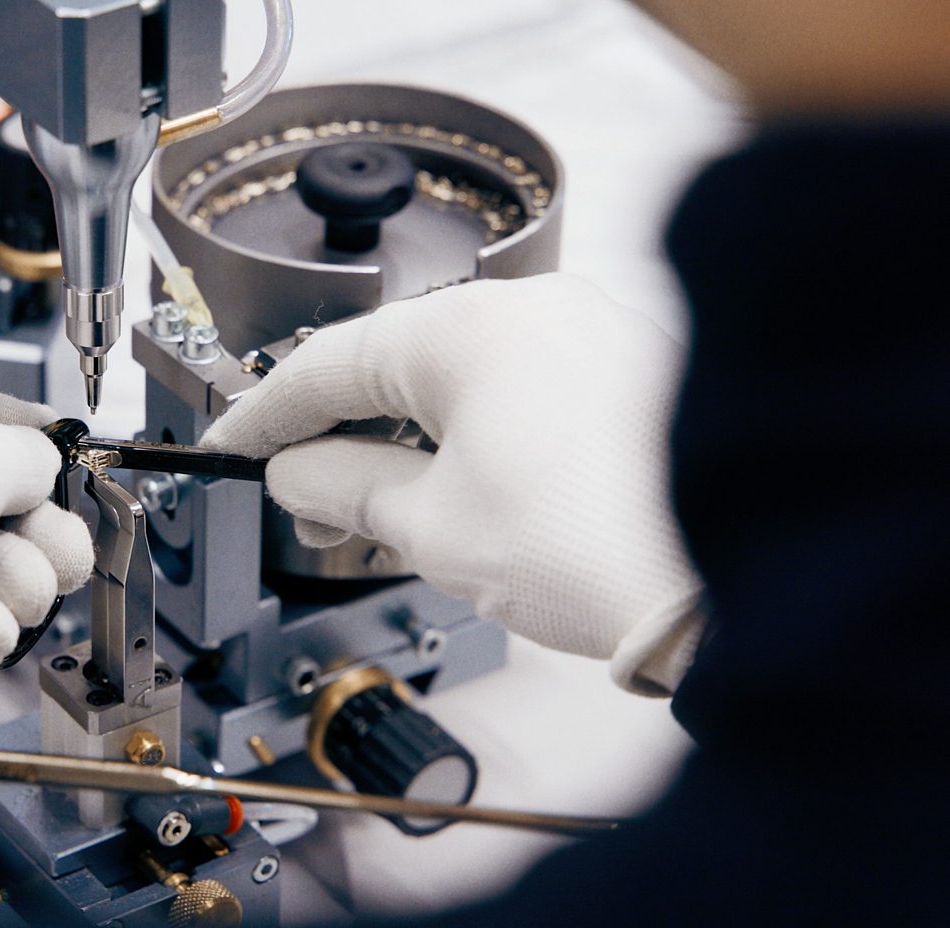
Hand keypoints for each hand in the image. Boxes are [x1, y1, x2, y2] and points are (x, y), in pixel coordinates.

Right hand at [203, 274, 703, 694]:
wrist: (728, 584)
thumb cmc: (593, 543)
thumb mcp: (432, 526)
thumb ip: (344, 488)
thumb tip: (298, 472)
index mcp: (469, 328)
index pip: (330, 363)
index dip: (266, 413)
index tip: (231, 444)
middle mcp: (531, 311)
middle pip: (395, 370)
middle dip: (337, 442)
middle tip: (302, 508)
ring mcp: (584, 337)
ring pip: (456, 384)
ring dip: (402, 447)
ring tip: (371, 519)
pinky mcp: (622, 376)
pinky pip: (513, 394)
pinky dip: (466, 440)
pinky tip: (445, 493)